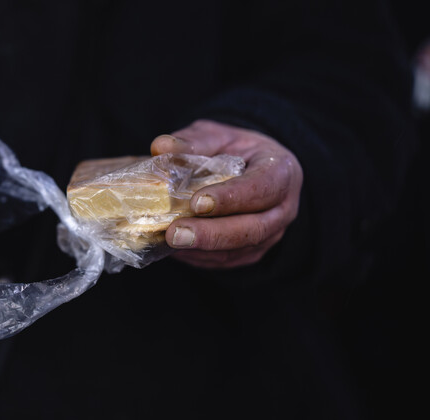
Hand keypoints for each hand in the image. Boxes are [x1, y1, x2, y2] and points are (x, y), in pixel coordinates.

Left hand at [151, 119, 302, 268]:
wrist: (251, 169)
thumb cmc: (235, 149)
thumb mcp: (217, 136)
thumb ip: (193, 141)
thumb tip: (161, 146)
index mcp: (280, 171)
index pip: (262, 187)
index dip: (230, 197)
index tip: (197, 203)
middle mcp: (283, 208)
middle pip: (252, 228)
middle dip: (211, 234)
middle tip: (175, 233)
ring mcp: (271, 234)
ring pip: (238, 249)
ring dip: (201, 249)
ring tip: (169, 241)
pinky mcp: (253, 252)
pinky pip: (227, 260)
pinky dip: (199, 256)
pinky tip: (175, 249)